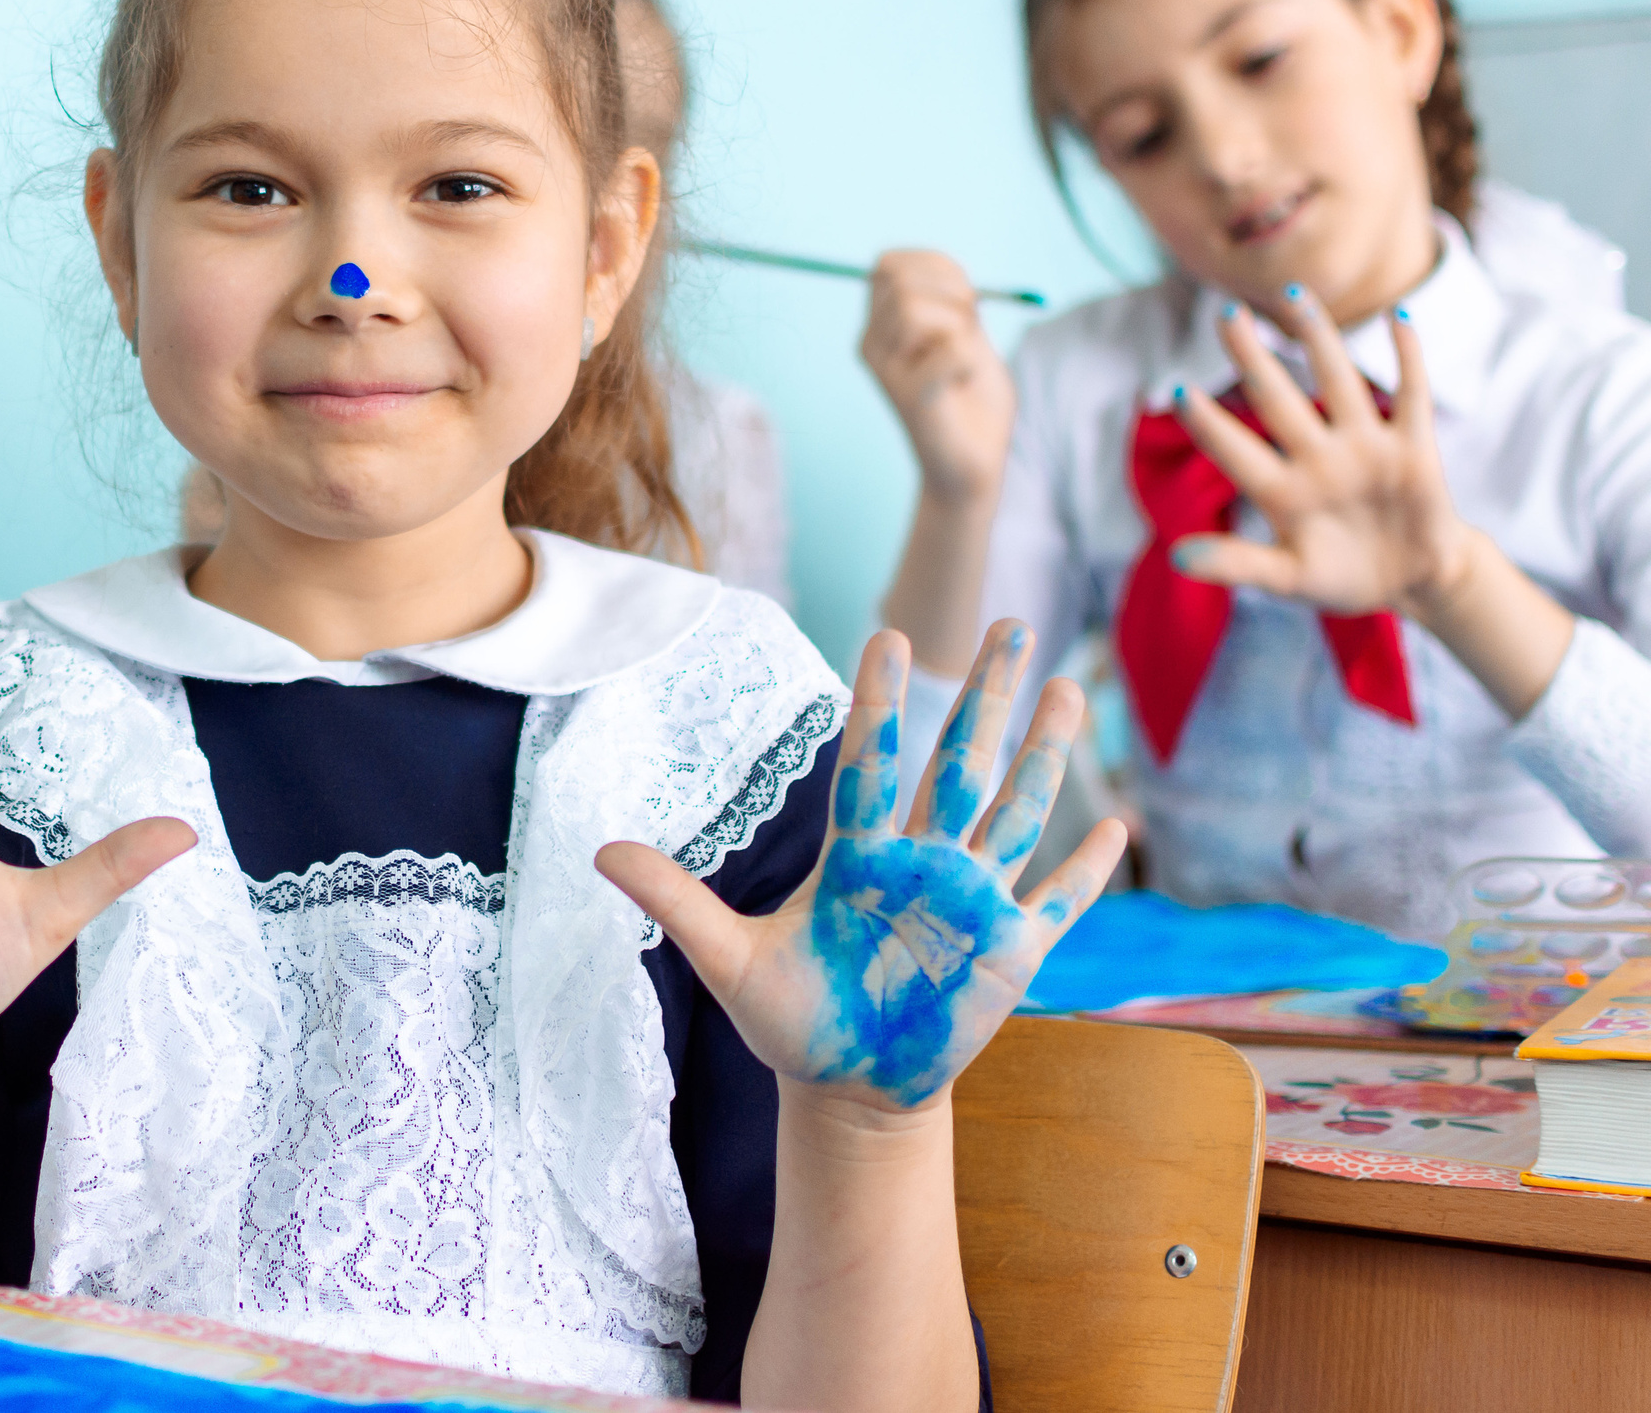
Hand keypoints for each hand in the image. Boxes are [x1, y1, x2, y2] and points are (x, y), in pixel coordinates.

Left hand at [600, 623, 1126, 1111]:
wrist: (846, 1086)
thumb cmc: (790, 1019)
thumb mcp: (728, 962)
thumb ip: (675, 903)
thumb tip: (598, 852)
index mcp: (859, 855)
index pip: (872, 763)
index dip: (882, 703)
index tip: (889, 633)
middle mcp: (923, 861)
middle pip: (960, 765)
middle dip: (986, 699)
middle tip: (1010, 626)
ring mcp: (972, 900)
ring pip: (1016, 811)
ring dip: (1044, 754)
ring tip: (1065, 690)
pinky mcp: (1011, 950)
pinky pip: (1056, 899)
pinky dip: (1083, 866)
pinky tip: (1115, 824)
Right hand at [860, 249, 1015, 505]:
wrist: (973, 463)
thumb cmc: (971, 395)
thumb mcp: (964, 330)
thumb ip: (950, 297)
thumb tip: (942, 267)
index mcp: (878, 326)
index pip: (892, 263)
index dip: (936, 270)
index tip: (962, 303)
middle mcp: (871, 345)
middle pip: (902, 280)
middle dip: (952, 295)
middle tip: (968, 334)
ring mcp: (886, 372)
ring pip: (918, 309)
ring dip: (961, 327)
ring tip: (965, 359)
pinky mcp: (910, 398)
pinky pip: (949, 352)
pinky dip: (971, 361)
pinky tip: (965, 382)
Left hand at [1169, 288, 1466, 617]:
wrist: (1413, 581)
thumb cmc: (1341, 579)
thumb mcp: (1289, 579)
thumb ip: (1238, 565)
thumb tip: (1176, 558)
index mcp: (1280, 491)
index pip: (1235, 449)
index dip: (1209, 424)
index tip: (1178, 391)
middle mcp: (1317, 458)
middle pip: (1277, 398)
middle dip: (1252, 357)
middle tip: (1225, 313)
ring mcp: (1365, 448)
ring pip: (1338, 381)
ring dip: (1318, 337)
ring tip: (1294, 294)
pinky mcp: (1413, 449)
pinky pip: (1412, 394)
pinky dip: (1408, 355)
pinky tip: (1398, 315)